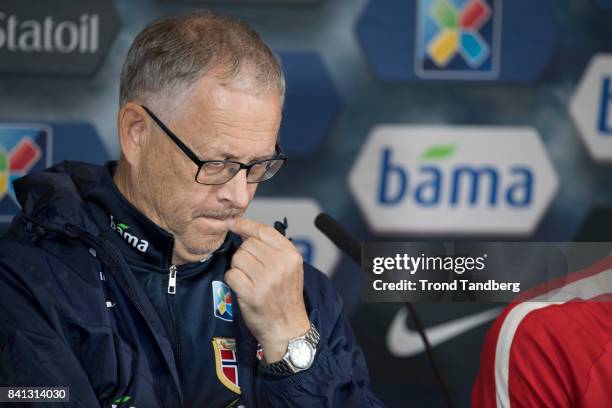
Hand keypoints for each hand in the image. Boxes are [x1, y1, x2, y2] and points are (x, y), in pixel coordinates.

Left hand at [225, 217, 309, 362]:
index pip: (264, 230)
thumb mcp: (290, 268)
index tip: (233, 223)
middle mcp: (280, 265)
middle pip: (247, 245)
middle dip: (244, 255)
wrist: (288, 329)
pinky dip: (233, 281)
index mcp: (291, 255)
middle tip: (253, 270)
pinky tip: (243, 288)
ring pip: (238, 258)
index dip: (245, 225)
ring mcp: (266, 280)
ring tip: (250, 280)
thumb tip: (245, 230)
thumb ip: (273, 248)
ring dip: (238, 268)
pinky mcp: (252, 294)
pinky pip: (231, 275)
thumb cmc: (285, 297)